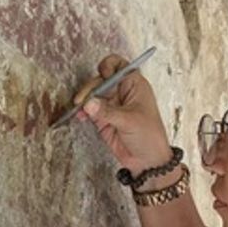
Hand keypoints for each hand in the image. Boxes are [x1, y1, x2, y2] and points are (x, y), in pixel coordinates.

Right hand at [72, 54, 171, 173]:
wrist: (148, 161)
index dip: (108, 66)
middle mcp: (122, 92)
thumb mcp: (129, 121)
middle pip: (101, 80)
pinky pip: (90, 110)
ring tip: (78, 109)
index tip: (102, 75)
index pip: (119, 65)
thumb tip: (88, 103)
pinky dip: (83, 112)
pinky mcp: (104, 119)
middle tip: (83, 100)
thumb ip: (107, 112)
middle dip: (91, 88)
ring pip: (93, 95)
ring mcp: (112, 105)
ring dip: (84, 100)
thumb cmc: (149, 136)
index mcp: (134, 85)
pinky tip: (79, 115)